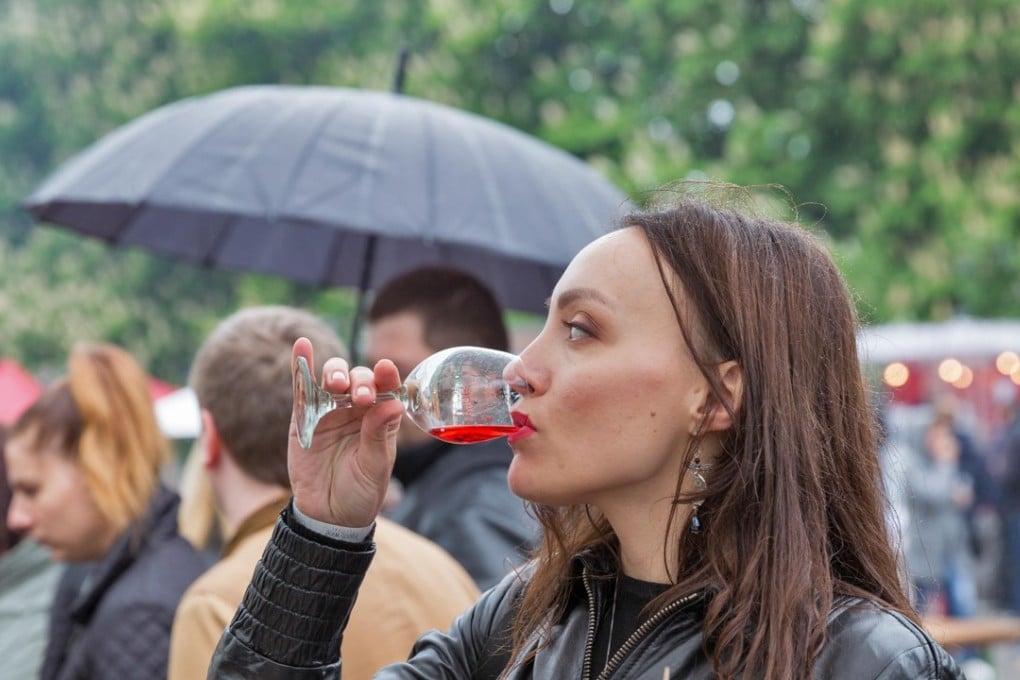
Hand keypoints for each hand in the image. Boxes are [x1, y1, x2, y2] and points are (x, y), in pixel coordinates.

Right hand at [287, 337, 404, 526]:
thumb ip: (379, 435)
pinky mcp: (303, 417)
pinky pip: (302, 386)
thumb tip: (393, 404)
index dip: (386, 376)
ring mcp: (329, 410)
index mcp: (380, 418)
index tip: (386, 370)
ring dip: (335, 373)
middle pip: (358, 379)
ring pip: (332, 378)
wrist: (328, 517)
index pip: (386, 388)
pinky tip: (302, 345)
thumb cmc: (360, 492)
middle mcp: (356, 409)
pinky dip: (301, 365)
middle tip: (361, 397)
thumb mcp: (375, 466)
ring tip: (336, 383)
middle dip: (360, 381)